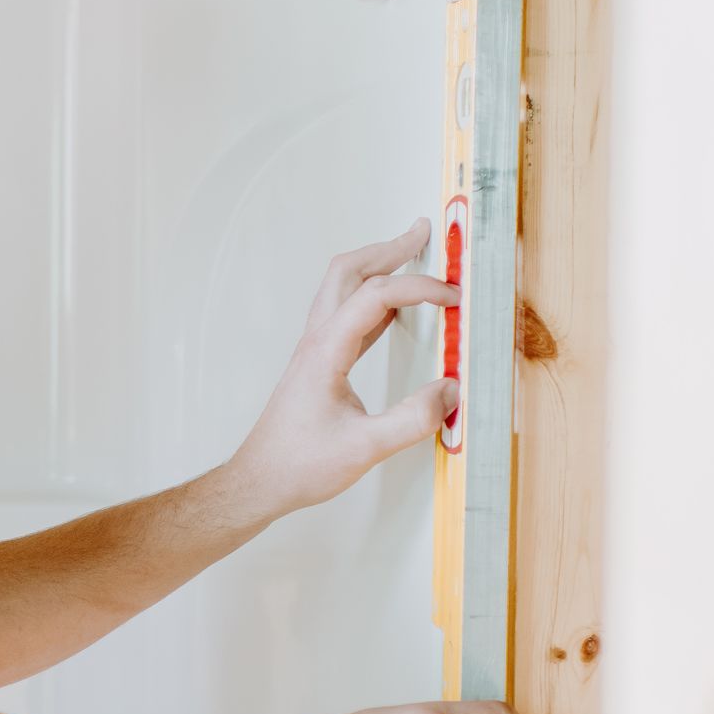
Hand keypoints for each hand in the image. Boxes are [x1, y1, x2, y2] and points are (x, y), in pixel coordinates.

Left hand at [229, 223, 455, 518]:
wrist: (259, 480)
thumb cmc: (300, 465)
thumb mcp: (364, 448)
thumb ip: (412, 420)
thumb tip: (451, 391)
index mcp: (326, 350)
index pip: (377, 296)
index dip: (419, 288)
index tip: (454, 298)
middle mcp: (318, 340)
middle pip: (349, 272)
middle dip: (389, 249)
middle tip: (423, 233)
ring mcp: (316, 349)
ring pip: (343, 288)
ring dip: (377, 267)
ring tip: (411, 256)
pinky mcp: (320, 363)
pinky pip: (348, 315)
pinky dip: (374, 299)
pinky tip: (395, 310)